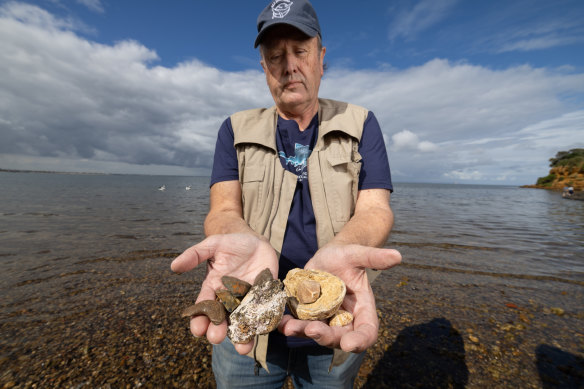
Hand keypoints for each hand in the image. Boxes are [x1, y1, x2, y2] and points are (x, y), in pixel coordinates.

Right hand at [171, 233, 277, 353]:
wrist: (255, 241)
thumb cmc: (230, 243)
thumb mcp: (212, 245)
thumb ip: (194, 255)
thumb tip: (174, 266)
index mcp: (213, 289)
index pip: (204, 307)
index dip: (199, 319)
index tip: (197, 330)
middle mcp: (229, 299)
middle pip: (223, 319)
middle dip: (219, 330)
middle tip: (216, 338)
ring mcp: (248, 300)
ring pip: (244, 322)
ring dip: (243, 336)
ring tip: (243, 348)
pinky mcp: (265, 298)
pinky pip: (266, 313)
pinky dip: (267, 323)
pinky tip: (266, 331)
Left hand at [278, 243, 400, 352]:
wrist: (327, 256)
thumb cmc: (347, 255)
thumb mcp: (358, 254)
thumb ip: (374, 258)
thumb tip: (397, 255)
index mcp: (362, 310)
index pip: (367, 332)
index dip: (359, 340)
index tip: (349, 343)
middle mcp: (344, 320)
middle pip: (338, 338)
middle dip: (324, 337)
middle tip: (311, 329)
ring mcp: (325, 320)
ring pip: (315, 333)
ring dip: (302, 332)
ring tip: (289, 327)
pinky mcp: (307, 315)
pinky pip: (298, 324)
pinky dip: (288, 324)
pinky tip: (278, 321)